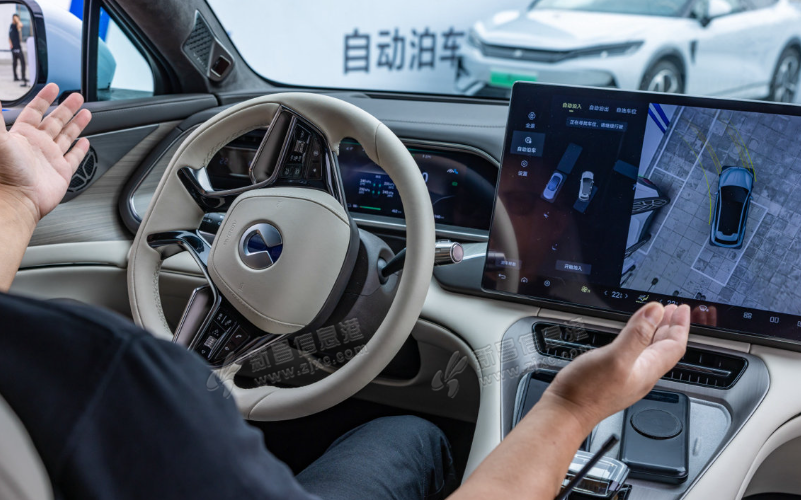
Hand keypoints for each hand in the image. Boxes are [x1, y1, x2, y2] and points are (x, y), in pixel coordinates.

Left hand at [0, 83, 90, 222]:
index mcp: (22, 135)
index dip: (44, 98)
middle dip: (66, 107)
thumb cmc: (5, 173)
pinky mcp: (61, 172)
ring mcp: (50, 158)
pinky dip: (80, 149)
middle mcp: (37, 145)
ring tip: (86, 113)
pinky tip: (85, 142)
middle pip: (55, 120)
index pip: (35, 111)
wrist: (18, 199)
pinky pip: (74, 157)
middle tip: (76, 97)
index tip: (53, 88)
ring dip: (77, 124)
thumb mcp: (0, 139)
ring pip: (67, 136)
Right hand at [542, 302, 689, 430]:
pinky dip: (637, 340)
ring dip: (655, 332)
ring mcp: (627, 377)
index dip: (680, 325)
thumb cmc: (588, 392)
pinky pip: (634, 355)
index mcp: (647, 369)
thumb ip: (637, 334)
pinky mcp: (613, 378)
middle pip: (664, 348)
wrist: (567, 413)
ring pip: (649, 351)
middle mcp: (641, 374)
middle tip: (672, 310)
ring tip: (656, 319)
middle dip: (670, 326)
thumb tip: (656, 311)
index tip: (682, 308)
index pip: (674, 345)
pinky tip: (630, 338)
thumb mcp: (616, 357)